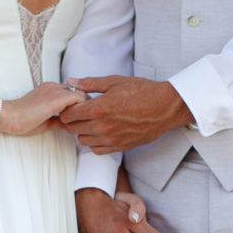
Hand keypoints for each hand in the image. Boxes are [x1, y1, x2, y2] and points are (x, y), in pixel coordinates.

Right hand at [0, 82, 84, 136]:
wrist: (9, 117)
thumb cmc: (22, 121)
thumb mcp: (44, 121)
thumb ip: (57, 120)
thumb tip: (68, 125)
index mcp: (50, 89)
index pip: (72, 92)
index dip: (79, 104)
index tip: (83, 116)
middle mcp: (54, 86)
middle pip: (79, 91)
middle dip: (86, 105)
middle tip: (90, 119)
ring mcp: (56, 90)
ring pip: (81, 93)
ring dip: (86, 107)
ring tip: (87, 121)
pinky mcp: (57, 97)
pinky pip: (79, 99)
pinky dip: (83, 110)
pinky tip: (82, 120)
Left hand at [60, 76, 193, 152]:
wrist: (166, 107)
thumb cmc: (144, 92)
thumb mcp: (115, 81)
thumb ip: (90, 83)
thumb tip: (72, 82)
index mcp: (99, 108)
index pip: (69, 115)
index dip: (66, 109)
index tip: (70, 105)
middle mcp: (103, 126)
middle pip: (72, 129)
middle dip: (71, 120)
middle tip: (77, 112)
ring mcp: (111, 139)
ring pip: (82, 141)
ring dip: (82, 132)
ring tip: (91, 121)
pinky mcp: (120, 147)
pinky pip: (97, 150)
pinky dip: (94, 142)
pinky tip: (100, 132)